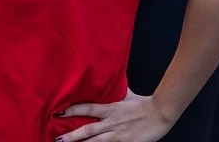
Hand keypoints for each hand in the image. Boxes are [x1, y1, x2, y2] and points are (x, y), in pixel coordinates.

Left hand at [58, 91, 175, 141]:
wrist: (160, 113)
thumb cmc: (146, 104)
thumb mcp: (129, 95)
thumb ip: (118, 92)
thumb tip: (113, 83)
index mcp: (111, 109)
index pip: (88, 109)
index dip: (73, 110)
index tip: (59, 112)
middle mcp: (111, 122)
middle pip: (87, 130)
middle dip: (71, 136)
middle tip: (58, 140)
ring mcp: (116, 135)